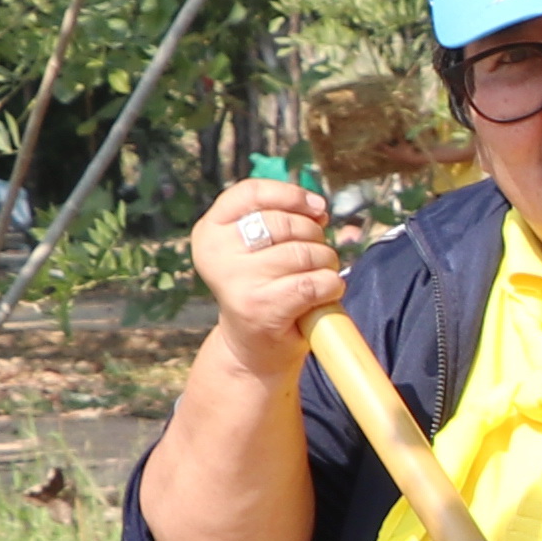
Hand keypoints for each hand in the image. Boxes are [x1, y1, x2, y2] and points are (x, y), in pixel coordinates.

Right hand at [189, 175, 345, 371]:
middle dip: (314, 236)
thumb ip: (280, 219)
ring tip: (317, 278)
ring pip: (304, 252)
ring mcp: (237, 280)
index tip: (316, 208)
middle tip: (316, 256)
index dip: (290, 195)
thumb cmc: (263, 289)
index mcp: (211, 230)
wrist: (253, 348)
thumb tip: (318, 208)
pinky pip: (313, 282)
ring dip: (326, 264)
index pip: (251, 192)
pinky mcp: (261, 306)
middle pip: (285, 223)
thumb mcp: (259, 248)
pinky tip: (324, 294)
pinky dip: (330, 286)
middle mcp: (216, 252)